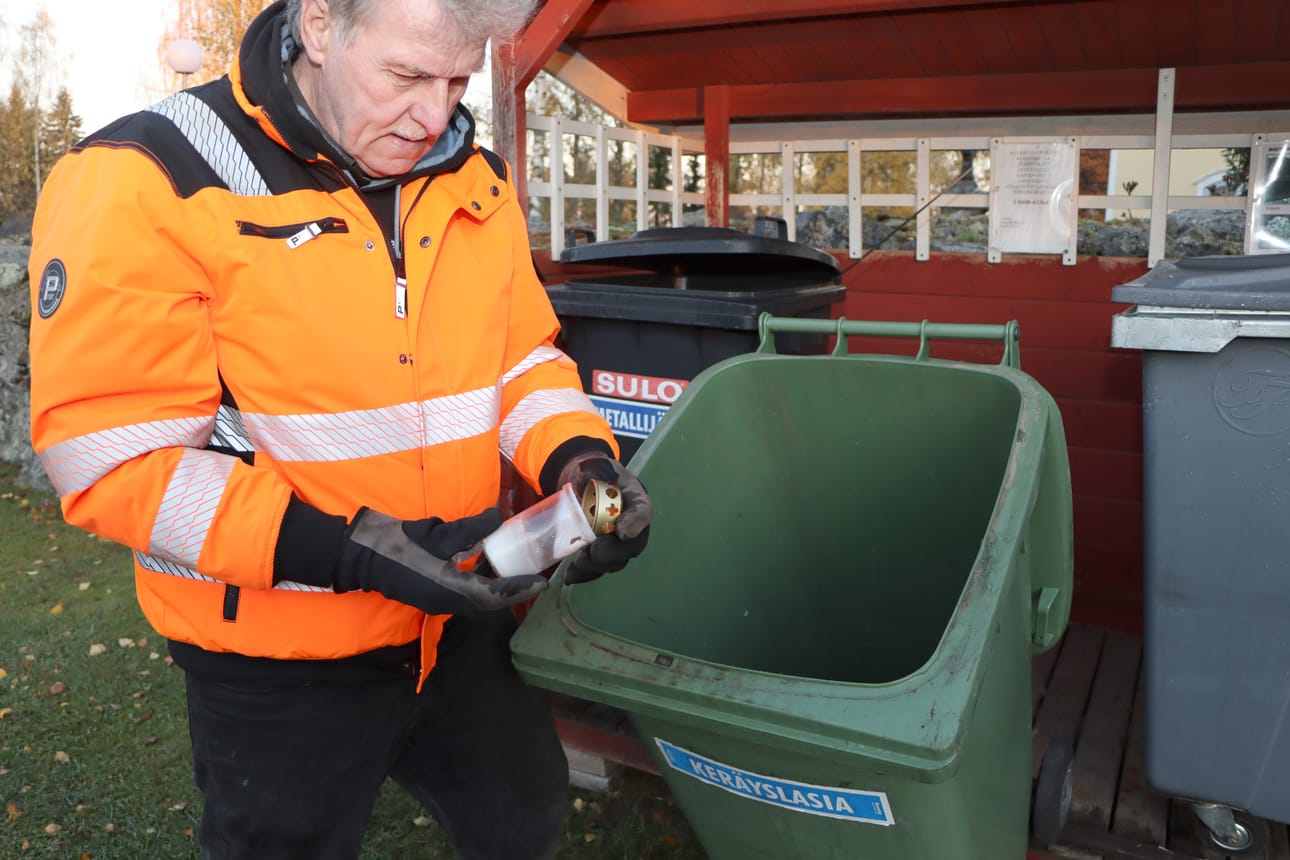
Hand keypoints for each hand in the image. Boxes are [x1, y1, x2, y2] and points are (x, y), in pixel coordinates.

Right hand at [335, 507, 546, 614]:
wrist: (358, 554)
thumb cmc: (397, 544)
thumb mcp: (439, 533)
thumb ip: (471, 529)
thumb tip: (497, 518)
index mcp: (450, 592)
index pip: (494, 596)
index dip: (519, 588)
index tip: (541, 582)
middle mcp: (447, 601)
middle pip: (488, 601)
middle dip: (511, 590)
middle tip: (532, 575)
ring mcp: (437, 599)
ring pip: (475, 597)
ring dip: (494, 584)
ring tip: (514, 565)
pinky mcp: (430, 592)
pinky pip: (462, 591)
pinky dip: (477, 579)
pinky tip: (484, 559)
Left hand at [557, 453, 652, 583]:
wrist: (585, 486)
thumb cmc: (596, 474)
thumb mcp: (597, 466)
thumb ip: (595, 468)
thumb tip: (586, 475)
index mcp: (635, 501)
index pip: (642, 513)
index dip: (635, 524)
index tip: (622, 531)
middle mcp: (632, 526)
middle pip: (631, 546)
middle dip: (612, 553)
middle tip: (594, 552)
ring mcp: (618, 543)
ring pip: (615, 561)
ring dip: (597, 567)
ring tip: (578, 564)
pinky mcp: (602, 554)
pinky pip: (598, 569)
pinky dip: (585, 575)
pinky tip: (571, 576)